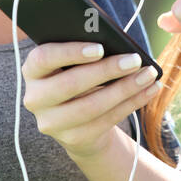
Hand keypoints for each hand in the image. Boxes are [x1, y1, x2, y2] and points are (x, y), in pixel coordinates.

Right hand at [21, 42, 161, 159]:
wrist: (75, 119)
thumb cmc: (76, 77)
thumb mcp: (72, 62)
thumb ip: (83, 50)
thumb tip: (114, 41)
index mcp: (32, 71)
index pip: (43, 58)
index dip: (70, 53)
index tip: (100, 48)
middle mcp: (35, 98)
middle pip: (70, 84)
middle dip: (107, 70)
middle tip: (134, 60)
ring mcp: (51, 122)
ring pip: (91, 106)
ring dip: (125, 89)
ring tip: (148, 75)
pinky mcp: (72, 139)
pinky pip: (106, 120)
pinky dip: (131, 103)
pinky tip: (148, 90)